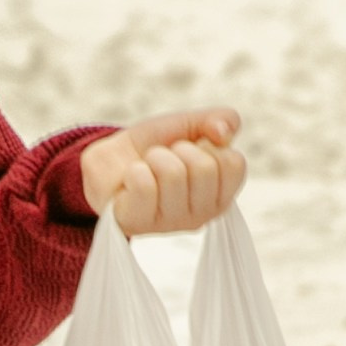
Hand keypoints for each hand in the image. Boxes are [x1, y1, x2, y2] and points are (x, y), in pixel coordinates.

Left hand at [78, 108, 244, 235]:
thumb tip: (224, 133)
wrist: (110, 159)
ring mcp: (170, 224)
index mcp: (220, 194)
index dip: (208, 145)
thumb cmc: (153, 148)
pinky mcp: (138, 224)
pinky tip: (131, 181)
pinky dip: (134, 170)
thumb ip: (220, 121)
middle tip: (164, 158)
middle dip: (179, 149)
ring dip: (154, 158)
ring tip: (147, 167)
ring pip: (173, 174)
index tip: (192, 149)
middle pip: (204, 168)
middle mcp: (201, 215)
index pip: (234, 163)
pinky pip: (144, 185)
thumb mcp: (190, 125)